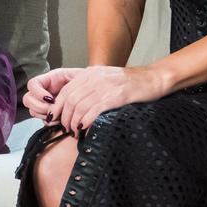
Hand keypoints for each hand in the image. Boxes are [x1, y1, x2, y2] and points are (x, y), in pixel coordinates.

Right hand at [23, 67, 82, 122]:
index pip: (32, 84)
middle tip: (53, 110)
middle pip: (28, 99)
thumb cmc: (88, 83)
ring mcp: (45, 104)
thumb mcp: (78, 77)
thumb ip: (68, 84)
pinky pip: (43, 121)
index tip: (50, 98)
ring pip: (33, 111)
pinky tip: (60, 121)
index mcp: (49, 80)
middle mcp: (44, 92)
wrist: (95, 92)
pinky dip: (50, 122)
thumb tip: (59, 96)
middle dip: (39, 106)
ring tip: (58, 115)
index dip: (37, 92)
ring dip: (44, 115)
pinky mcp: (51, 115)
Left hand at [49, 65, 170, 134]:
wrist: (152, 79)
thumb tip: (74, 105)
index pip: (65, 91)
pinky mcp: (116, 96)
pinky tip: (84, 129)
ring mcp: (105, 86)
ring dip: (74, 122)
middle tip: (66, 129)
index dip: (57, 106)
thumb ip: (89, 88)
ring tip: (75, 132)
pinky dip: (86, 121)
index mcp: (89, 73)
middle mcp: (94, 78)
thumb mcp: (104, 79)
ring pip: (79, 106)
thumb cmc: (129, 83)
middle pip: (70, 100)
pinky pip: (94, 110)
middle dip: (64, 117)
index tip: (54, 119)